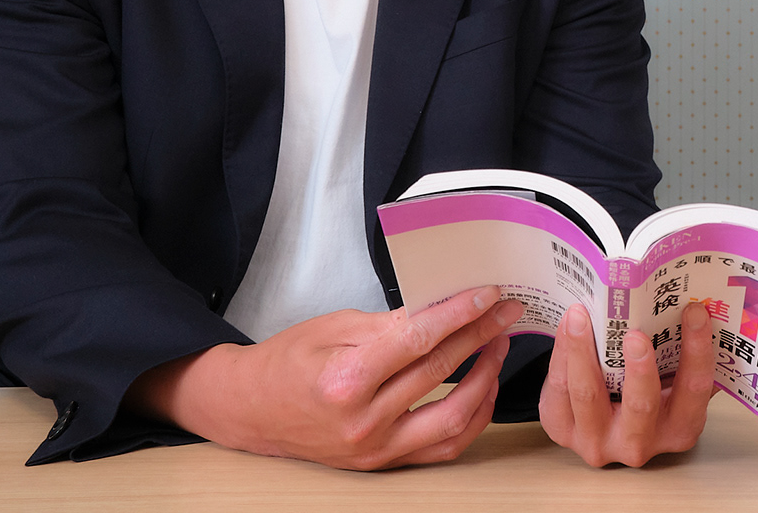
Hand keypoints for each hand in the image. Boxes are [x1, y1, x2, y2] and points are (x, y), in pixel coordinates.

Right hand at [127, 286, 521, 469]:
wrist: (252, 410)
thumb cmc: (289, 361)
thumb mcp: (334, 326)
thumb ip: (390, 322)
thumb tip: (441, 308)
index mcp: (346, 378)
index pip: (420, 339)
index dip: (461, 314)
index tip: (489, 295)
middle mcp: (363, 420)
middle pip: (440, 370)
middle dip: (481, 336)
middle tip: (505, 312)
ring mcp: (375, 448)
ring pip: (453, 417)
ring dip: (486, 379)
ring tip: (498, 347)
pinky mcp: (382, 462)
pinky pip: (442, 447)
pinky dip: (471, 418)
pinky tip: (482, 389)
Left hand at [540, 301, 715, 466]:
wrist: (603, 417)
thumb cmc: (646, 389)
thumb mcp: (672, 379)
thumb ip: (683, 353)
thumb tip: (693, 300)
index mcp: (679, 428)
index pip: (694, 390)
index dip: (698, 351)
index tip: (695, 311)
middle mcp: (640, 442)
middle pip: (641, 405)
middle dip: (639, 369)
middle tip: (635, 334)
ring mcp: (599, 440)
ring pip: (588, 396)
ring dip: (584, 351)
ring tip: (582, 316)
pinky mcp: (563, 430)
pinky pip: (559, 391)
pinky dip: (562, 355)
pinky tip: (567, 326)